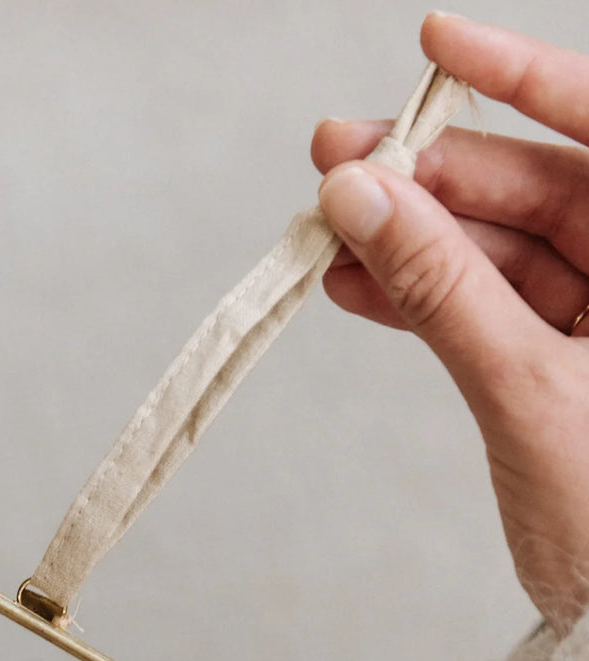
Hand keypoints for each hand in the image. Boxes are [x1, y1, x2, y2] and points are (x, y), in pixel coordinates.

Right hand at [313, 13, 588, 632]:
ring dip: (409, 243)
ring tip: (326, 236)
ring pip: (499, 248)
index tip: (433, 44)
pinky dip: (419, 298)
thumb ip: (442, 287)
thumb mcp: (525, 389)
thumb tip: (363, 195)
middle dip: (431, 176)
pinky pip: (483, 305)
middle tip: (336, 168)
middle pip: (538, 185)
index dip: (520, 76)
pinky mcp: (560, 359)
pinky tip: (357, 287)